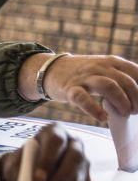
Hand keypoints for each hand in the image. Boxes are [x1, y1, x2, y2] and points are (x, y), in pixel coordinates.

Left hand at [0, 124, 89, 180]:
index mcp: (56, 133)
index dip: (48, 160)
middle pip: (72, 162)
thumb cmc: (22, 161)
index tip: (36, 180)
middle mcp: (74, 146)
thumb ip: (19, 169)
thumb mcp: (16, 162)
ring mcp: (82, 165)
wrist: (25, 171)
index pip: (56, 143)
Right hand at [20, 53, 137, 120]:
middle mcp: (99, 67)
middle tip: (136, 111)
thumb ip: (122, 78)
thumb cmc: (83, 74)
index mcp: (112, 61)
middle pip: (125, 81)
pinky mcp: (70, 89)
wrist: (51, 70)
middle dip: (136, 98)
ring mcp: (84, 77)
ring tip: (125, 113)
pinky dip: (95, 110)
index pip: (135, 72)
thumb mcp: (105, 69)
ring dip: (121, 101)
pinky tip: (103, 118)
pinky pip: (83, 99)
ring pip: (108, 86)